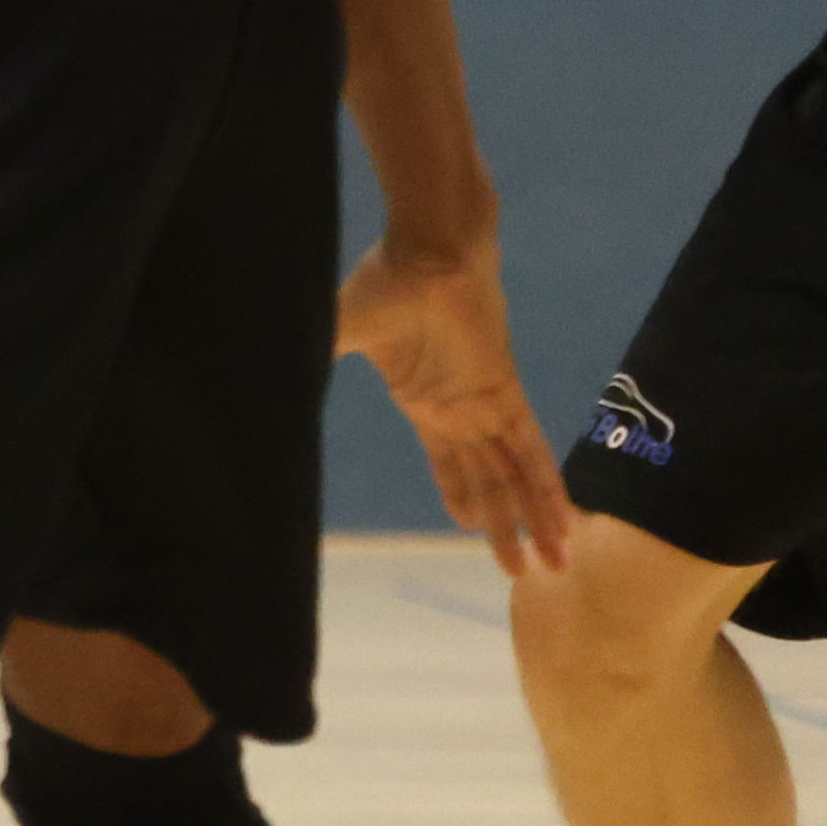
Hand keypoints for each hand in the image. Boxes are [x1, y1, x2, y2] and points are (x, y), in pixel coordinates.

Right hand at [338, 228, 574, 577]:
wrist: (427, 250)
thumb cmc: (383, 285)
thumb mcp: (340, 332)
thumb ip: (313, 360)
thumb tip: (263, 380)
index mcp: (426, 403)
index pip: (451, 464)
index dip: (463, 497)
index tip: (474, 528)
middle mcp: (462, 412)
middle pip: (489, 483)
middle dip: (506, 529)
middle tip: (523, 574)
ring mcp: (487, 404)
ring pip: (515, 477)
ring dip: (535, 521)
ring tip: (555, 565)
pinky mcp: (505, 394)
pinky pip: (530, 451)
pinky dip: (546, 488)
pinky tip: (563, 522)